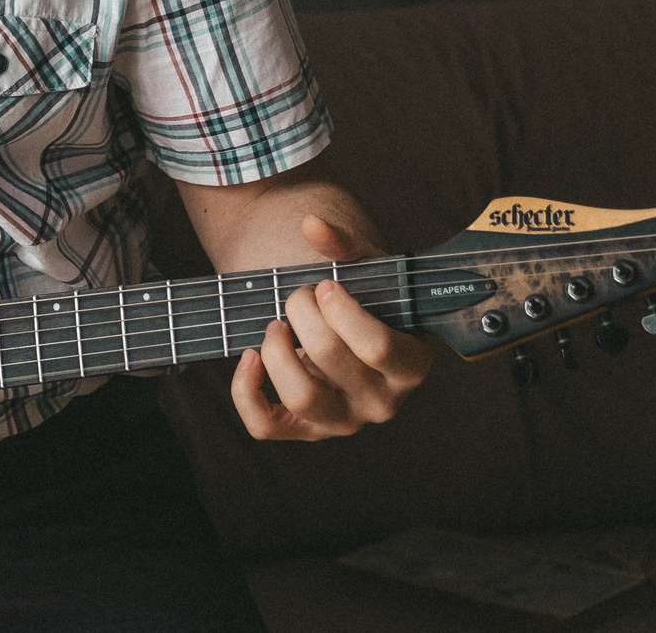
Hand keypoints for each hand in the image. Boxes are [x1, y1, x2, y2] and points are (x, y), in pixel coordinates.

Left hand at [230, 215, 430, 440]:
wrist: (344, 333)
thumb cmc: (363, 301)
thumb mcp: (365, 272)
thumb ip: (344, 246)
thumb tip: (312, 224)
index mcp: (410, 365)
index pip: (379, 347)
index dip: (343, 311)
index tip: (325, 286)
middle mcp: (382, 402)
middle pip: (332, 360)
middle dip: (303, 314)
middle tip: (299, 295)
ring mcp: (344, 421)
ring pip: (302, 398)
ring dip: (277, 351)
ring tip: (276, 324)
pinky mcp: (304, 430)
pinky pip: (265, 426)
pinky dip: (245, 391)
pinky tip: (248, 356)